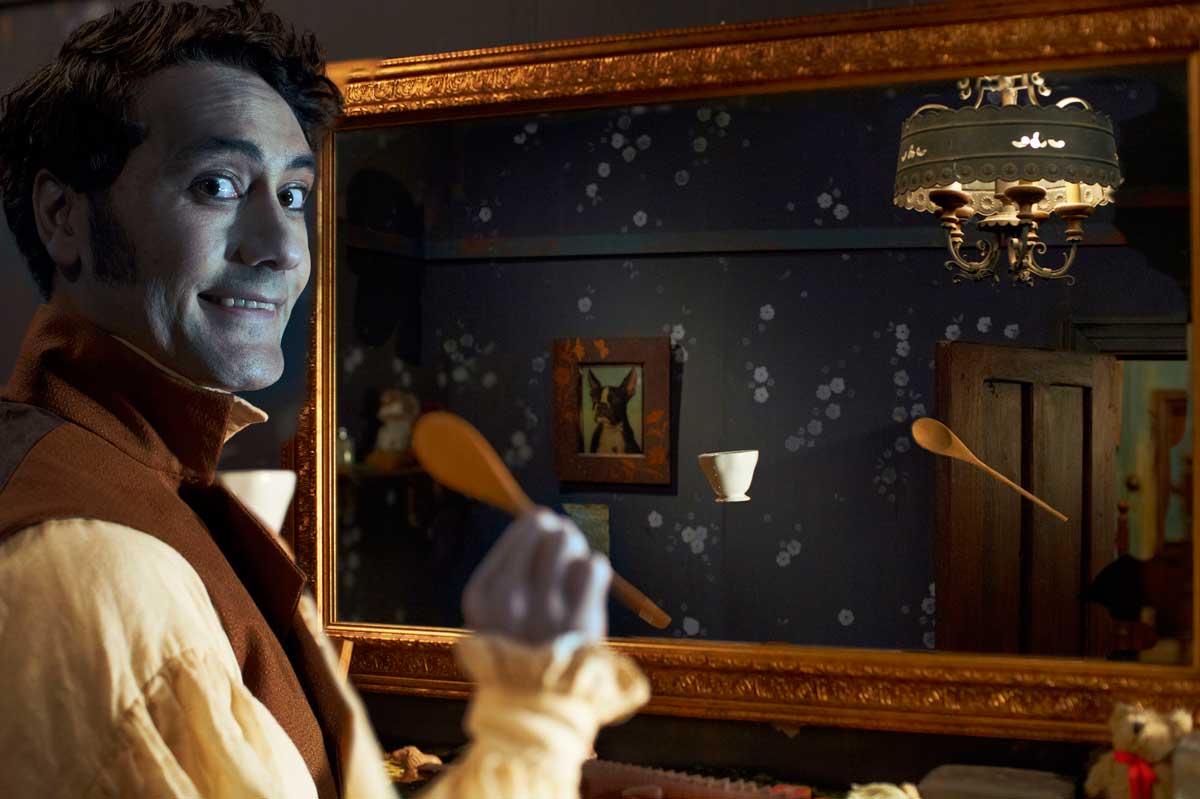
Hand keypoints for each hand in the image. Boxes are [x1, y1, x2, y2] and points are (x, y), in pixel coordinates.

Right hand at [462, 508, 610, 645]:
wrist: (536, 702)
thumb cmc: (518, 649)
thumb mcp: (494, 613)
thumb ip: (511, 568)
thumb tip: (541, 518)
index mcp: (482, 595)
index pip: (520, 532)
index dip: (538, 530)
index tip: (545, 541)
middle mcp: (509, 598)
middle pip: (545, 529)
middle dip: (560, 534)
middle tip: (566, 550)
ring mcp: (544, 608)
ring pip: (569, 542)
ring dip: (577, 551)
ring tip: (575, 573)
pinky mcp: (578, 618)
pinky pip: (595, 566)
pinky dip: (597, 573)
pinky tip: (588, 591)